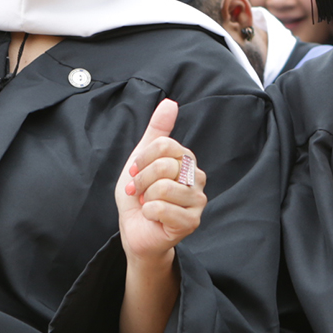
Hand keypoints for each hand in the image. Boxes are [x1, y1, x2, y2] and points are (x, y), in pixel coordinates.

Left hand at [116, 99, 205, 265]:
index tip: (136, 171)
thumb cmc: (140, 195)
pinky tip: (153, 218)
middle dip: (142, 180)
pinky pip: (162, 208)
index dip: (143, 159)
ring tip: (148, 204)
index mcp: (187, 159)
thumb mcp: (142, 158)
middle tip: (141, 192)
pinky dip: (148, 213)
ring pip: (163, 187)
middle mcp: (198, 177)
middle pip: (164, 166)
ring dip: (145, 198)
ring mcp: (198, 200)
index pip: (165, 145)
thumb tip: (170, 103)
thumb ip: (157, 131)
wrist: (135, 229)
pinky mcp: (192, 221)